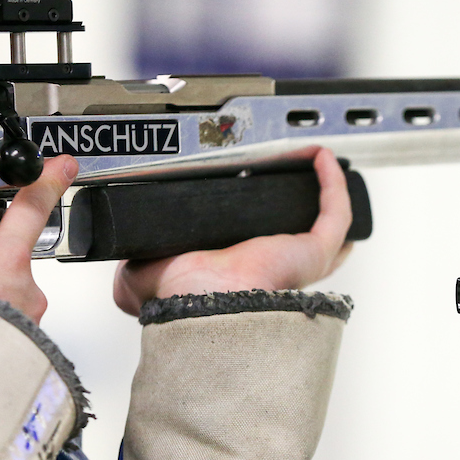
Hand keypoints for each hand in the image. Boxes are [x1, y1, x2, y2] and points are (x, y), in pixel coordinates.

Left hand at [114, 147, 353, 315]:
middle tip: (301, 178)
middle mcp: (270, 271)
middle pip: (301, 241)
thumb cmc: (180, 300)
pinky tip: (319, 156)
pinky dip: (333, 183)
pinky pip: (335, 213)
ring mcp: (297, 261)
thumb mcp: (139, 279)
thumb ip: (131, 265)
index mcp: (233, 275)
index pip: (257, 253)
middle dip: (305, 210)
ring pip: (325, 225)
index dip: (262, 226)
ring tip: (316, 161)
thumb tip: (123, 256)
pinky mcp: (312, 251)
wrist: (200, 303)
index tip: (258, 195)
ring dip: (324, 191)